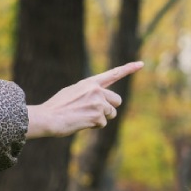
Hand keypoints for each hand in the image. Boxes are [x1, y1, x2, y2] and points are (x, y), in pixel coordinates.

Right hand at [25, 61, 143, 138]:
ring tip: (84, 117)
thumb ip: (89, 93)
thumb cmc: (57, 107)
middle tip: (95, 112)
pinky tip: (81, 122)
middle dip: (110, 108)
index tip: (141, 64)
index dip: (128, 69)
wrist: (48, 117)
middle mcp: (96, 90)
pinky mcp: (97, 115)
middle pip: (117, 101)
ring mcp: (98, 102)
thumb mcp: (73, 92)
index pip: (113, 74)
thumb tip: (102, 102)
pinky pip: (103, 124)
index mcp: (90, 82)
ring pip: (111, 114)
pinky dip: (94, 126)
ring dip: (101, 118)